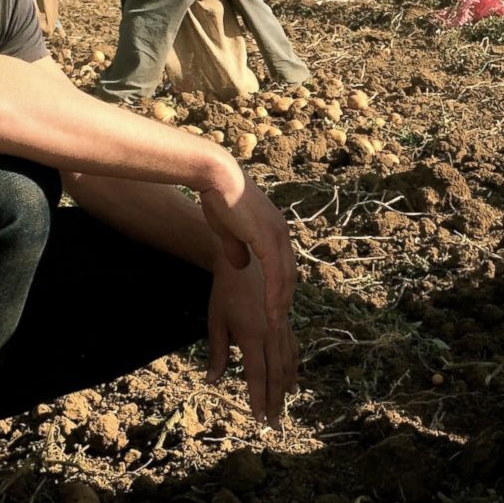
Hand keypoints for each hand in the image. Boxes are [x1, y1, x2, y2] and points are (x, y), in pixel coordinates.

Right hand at [198, 165, 296, 338]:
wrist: (215, 177)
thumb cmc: (218, 198)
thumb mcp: (228, 229)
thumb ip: (237, 247)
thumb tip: (242, 265)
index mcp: (272, 229)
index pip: (281, 264)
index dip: (278, 286)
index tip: (274, 306)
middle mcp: (280, 232)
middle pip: (287, 273)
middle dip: (283, 299)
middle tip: (277, 322)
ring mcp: (276, 234)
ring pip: (285, 277)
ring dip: (281, 303)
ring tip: (275, 325)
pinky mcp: (268, 238)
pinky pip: (276, 274)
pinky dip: (275, 295)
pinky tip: (272, 313)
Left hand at [208, 255, 298, 424]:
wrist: (244, 263)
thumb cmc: (225, 292)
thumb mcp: (216, 322)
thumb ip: (216, 353)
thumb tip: (212, 380)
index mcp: (252, 335)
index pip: (257, 375)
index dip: (258, 398)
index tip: (259, 418)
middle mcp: (271, 333)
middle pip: (276, 374)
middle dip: (274, 401)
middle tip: (274, 424)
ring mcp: (281, 326)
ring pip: (287, 363)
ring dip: (286, 387)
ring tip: (285, 406)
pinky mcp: (285, 320)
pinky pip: (291, 348)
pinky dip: (292, 367)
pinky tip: (292, 379)